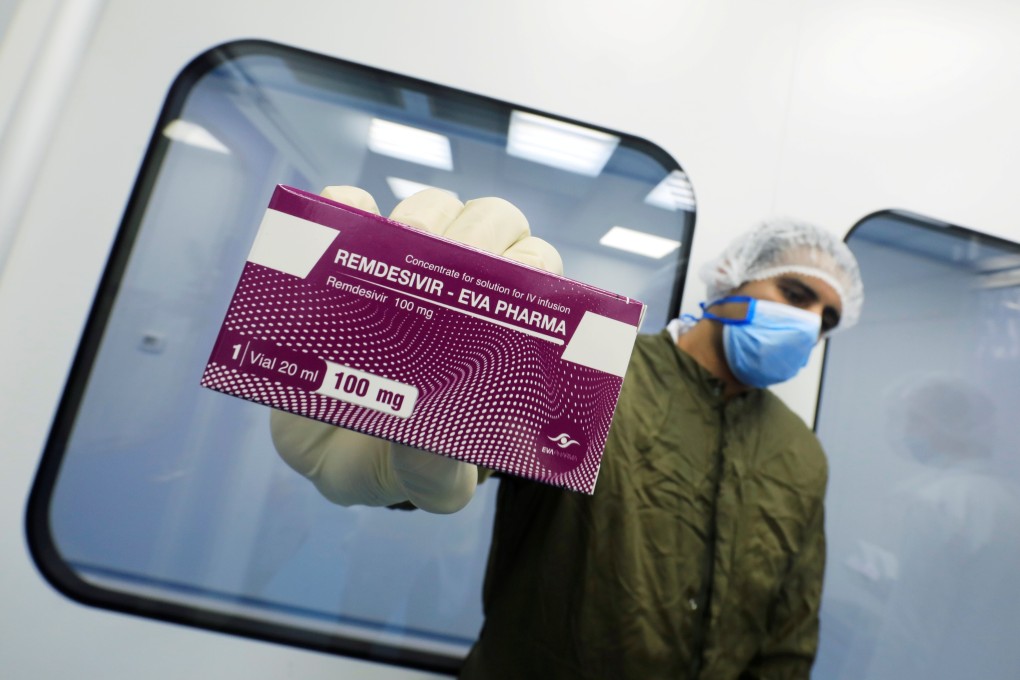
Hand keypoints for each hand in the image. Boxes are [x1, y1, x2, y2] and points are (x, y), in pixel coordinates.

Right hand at [271, 186, 561, 512]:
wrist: (326, 455)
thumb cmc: (397, 462)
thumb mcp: (427, 483)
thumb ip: (438, 469)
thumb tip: (436, 440)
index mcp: (501, 328)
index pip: (538, 276)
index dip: (531, 269)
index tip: (509, 283)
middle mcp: (460, 286)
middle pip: (493, 226)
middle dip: (478, 235)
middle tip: (447, 261)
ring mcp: (403, 264)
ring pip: (431, 208)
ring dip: (421, 215)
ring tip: (398, 245)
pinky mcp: (344, 254)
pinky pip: (349, 208)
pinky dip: (346, 205)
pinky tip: (340, 215)